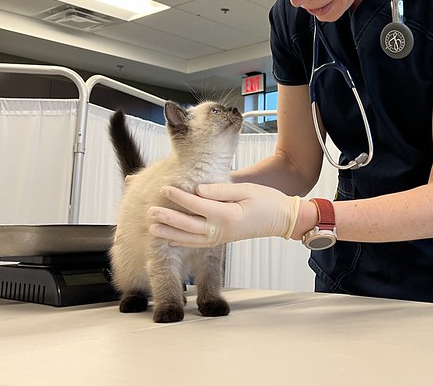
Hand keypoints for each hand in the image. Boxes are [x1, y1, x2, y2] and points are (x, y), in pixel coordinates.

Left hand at [148, 183, 300, 247]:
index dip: (179, 197)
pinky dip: (183, 242)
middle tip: (151, 211)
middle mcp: (221, 231)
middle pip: (189, 226)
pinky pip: (198, 244)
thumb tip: (197, 189)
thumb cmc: (267, 201)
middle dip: (168, 218)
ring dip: (170, 234)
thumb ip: (220, 189)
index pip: (197, 206)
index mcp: (227, 216)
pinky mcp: (221, 240)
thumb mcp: (246, 189)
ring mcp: (220, 238)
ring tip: (153, 228)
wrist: (282, 219)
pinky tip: (171, 239)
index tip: (164, 189)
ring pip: (190, 239)